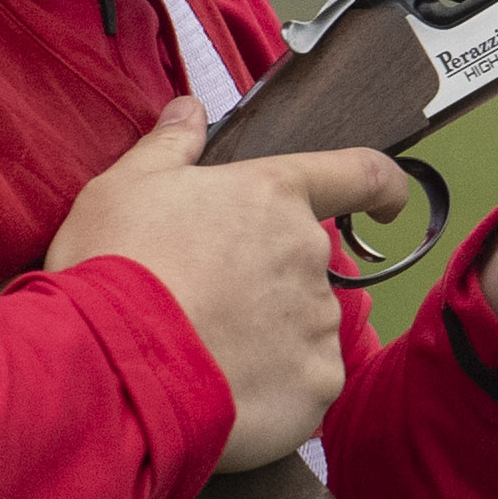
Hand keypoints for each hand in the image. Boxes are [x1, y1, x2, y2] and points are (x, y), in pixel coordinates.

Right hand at [49, 97, 410, 472]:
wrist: (111, 365)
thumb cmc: (114, 266)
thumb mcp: (124, 187)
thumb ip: (169, 146)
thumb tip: (190, 108)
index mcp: (273, 195)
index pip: (358, 174)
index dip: (381, 187)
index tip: (386, 204)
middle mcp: (309, 253)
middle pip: (305, 266)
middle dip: (266, 282)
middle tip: (203, 304)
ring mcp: (319, 321)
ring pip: (303, 325)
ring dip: (267, 335)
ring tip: (201, 351)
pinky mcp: (318, 384)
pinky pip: (305, 382)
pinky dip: (273, 387)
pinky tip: (223, 390)